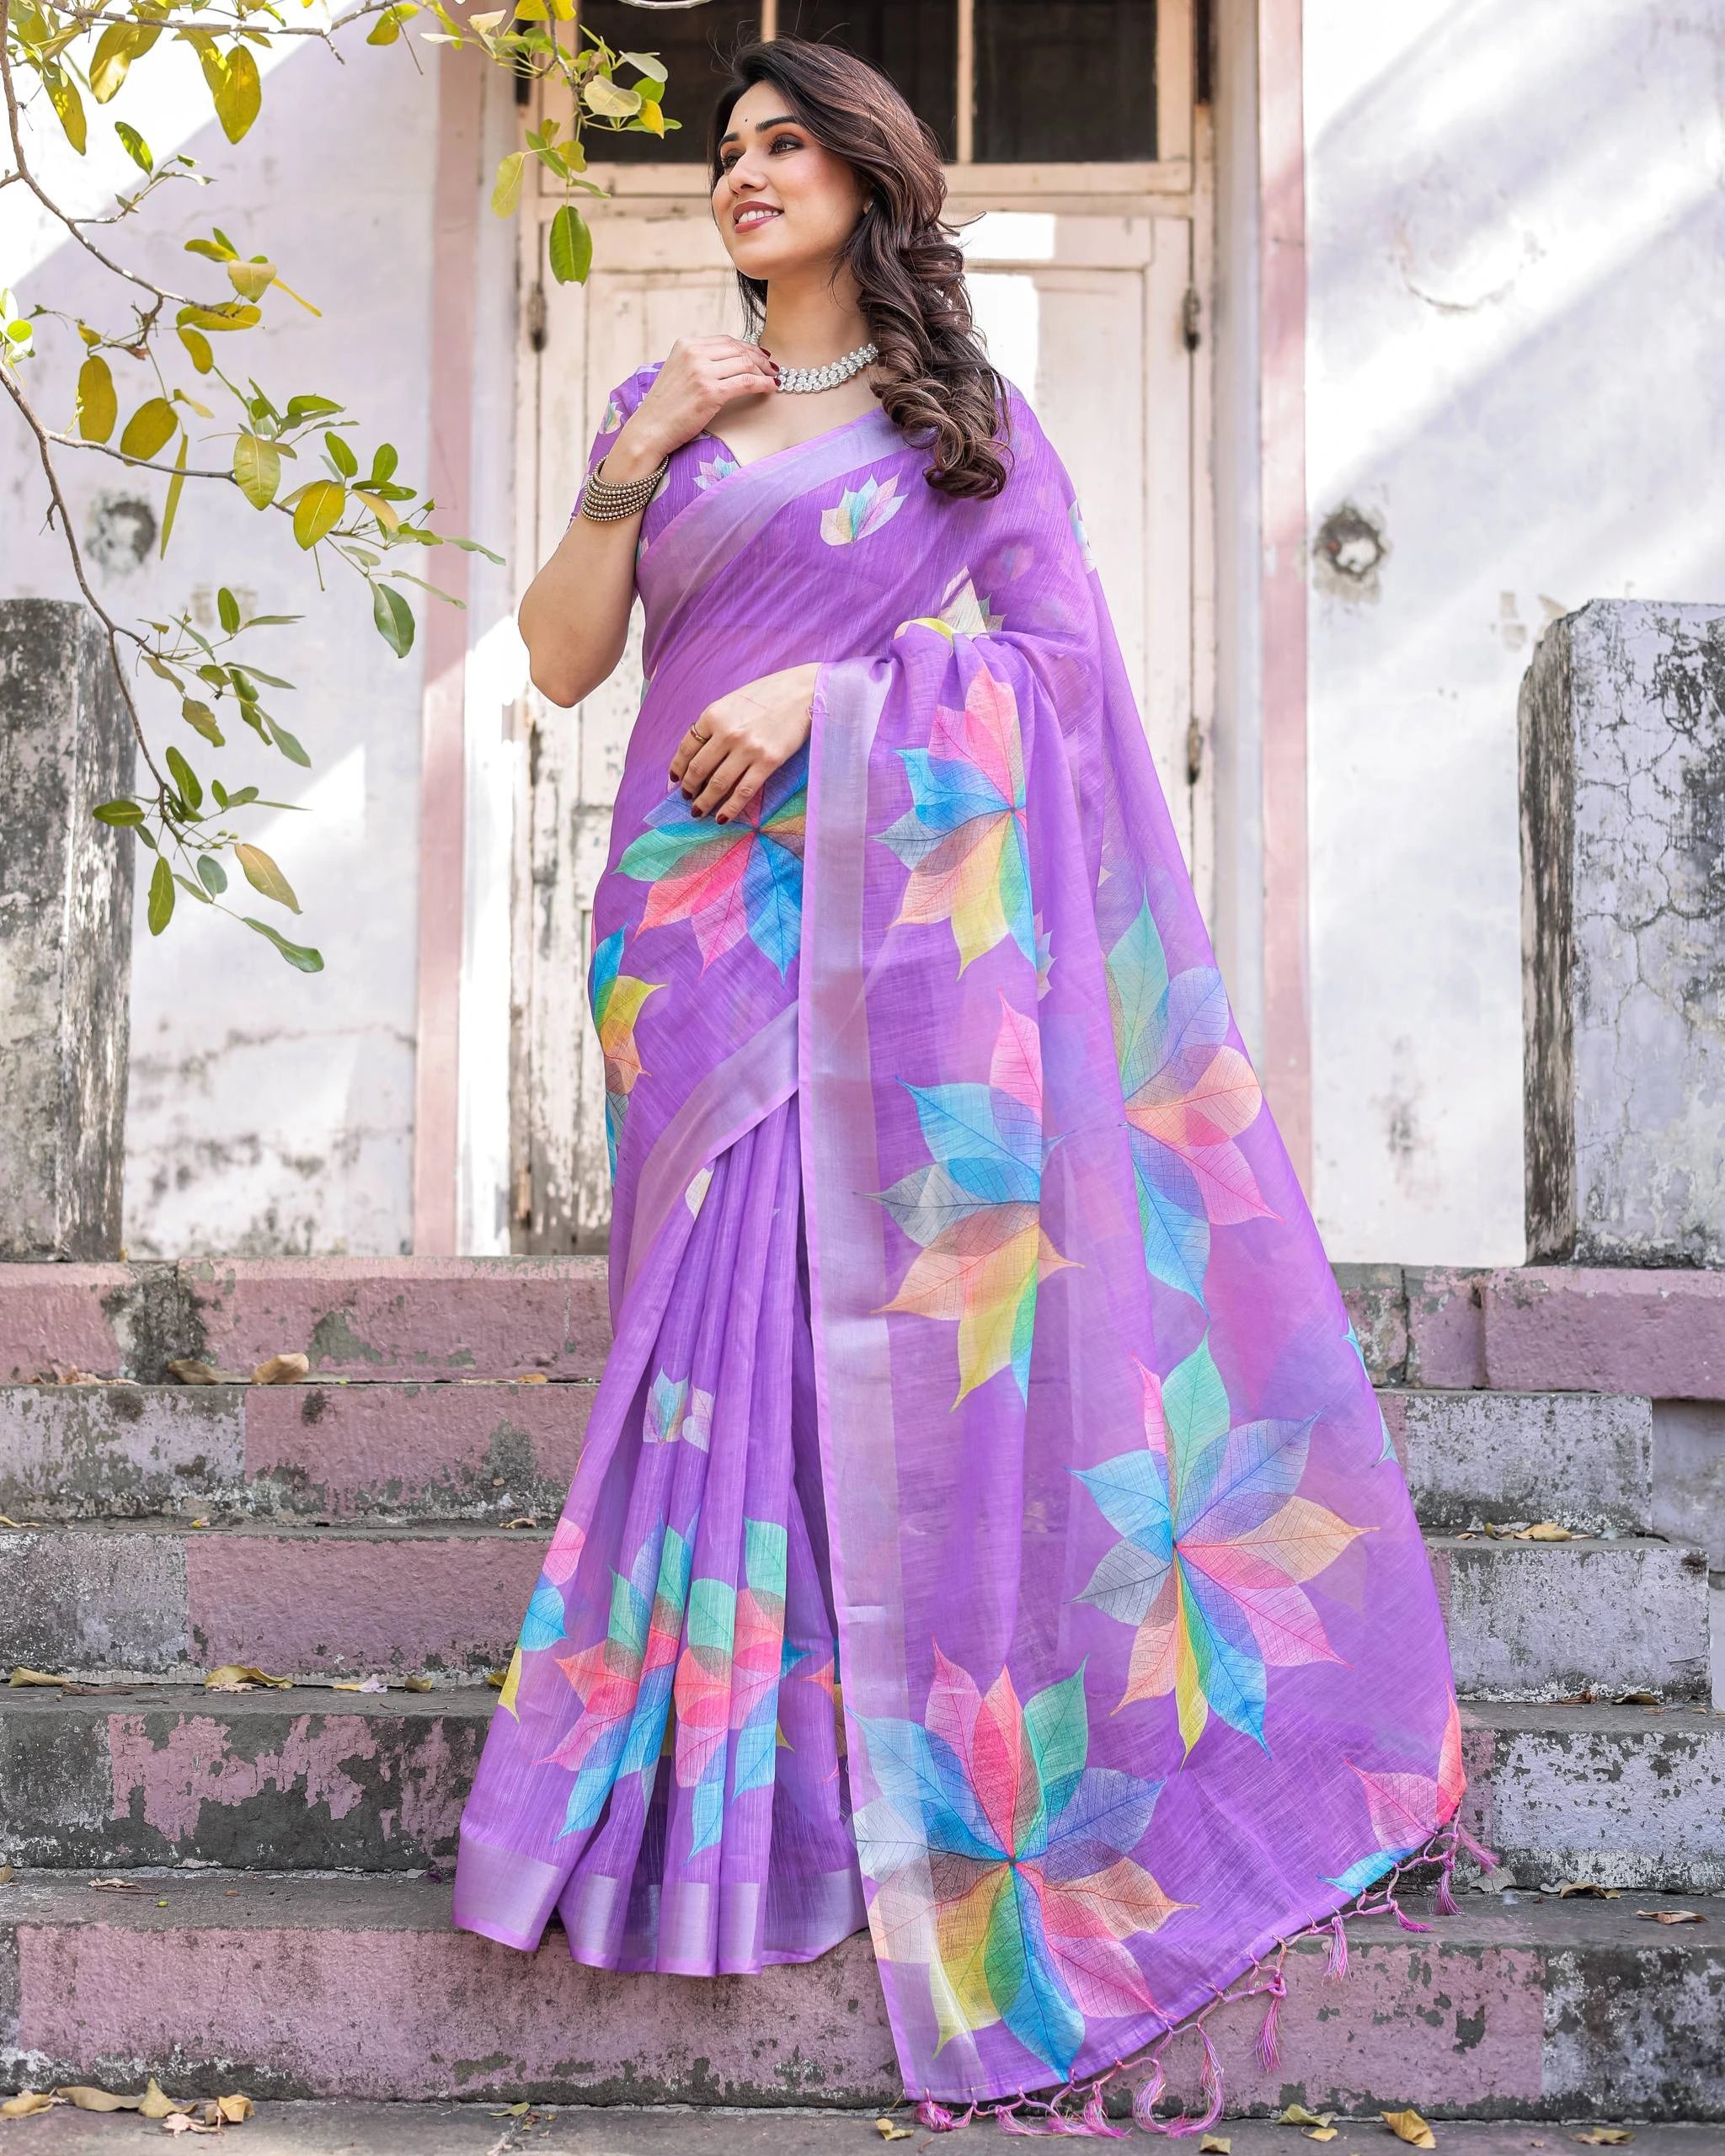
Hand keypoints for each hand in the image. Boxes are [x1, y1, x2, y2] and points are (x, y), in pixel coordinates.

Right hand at [618, 334, 778, 470]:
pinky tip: (771, 388)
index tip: (760, 356)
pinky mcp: (710, 392)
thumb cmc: (666, 407)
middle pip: (738, 349)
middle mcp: (694, 354)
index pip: (726, 340)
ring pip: (745, 363)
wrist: (650, 429)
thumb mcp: (678, 372)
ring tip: (773, 378)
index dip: (747, 347)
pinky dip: (763, 384)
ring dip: (764, 371)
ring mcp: (702, 372)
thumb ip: (698, 362)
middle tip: (772, 368)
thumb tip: (729, 360)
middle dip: (759, 358)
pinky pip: (746, 382)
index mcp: (685, 345)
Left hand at [668, 663, 819, 824]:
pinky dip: (730, 808)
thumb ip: (715, 725)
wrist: (803, 692)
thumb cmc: (767, 694)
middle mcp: (727, 732)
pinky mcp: (768, 762)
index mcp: (713, 714)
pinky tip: (722, 818)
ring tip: (698, 812)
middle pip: (699, 769)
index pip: (687, 747)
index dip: (678, 767)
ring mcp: (748, 748)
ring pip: (718, 784)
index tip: (675, 780)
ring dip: (705, 802)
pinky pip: (744, 792)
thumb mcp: (732, 702)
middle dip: (689, 788)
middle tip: (687, 798)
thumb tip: (699, 754)